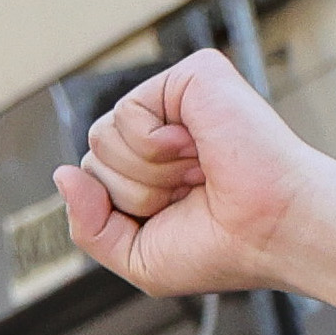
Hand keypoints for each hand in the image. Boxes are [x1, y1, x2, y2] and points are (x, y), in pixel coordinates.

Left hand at [55, 45, 335, 304]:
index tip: (178, 218)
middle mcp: (164, 130)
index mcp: (154, 168)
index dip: (121, 211)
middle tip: (191, 194)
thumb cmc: (221, 249)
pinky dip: (154, 145)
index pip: (93, 180)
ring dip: (145, 174)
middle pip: (93, 156)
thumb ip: (90, 225)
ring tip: (197, 172)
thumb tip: (62, 174)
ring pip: (102, 136)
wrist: (273, 232)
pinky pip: (127, 112)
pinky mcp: (191, 77)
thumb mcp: (138, 257)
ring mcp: (177, 101)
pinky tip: (196, 146)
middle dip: (132, 193)